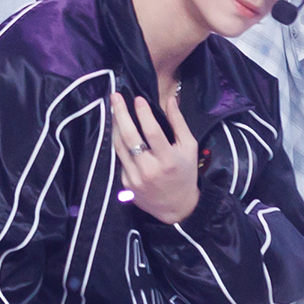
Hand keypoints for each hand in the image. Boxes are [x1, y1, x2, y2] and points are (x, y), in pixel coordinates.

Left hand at [109, 79, 201, 224]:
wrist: (177, 207)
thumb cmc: (185, 173)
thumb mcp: (189, 147)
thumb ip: (179, 123)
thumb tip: (170, 99)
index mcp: (168, 160)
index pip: (152, 132)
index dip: (144, 114)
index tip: (137, 98)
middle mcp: (150, 170)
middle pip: (130, 137)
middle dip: (121, 114)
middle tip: (115, 96)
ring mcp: (135, 178)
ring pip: (120, 146)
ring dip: (115, 126)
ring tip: (114, 109)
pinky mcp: (126, 184)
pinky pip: (120, 158)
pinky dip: (119, 143)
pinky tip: (119, 130)